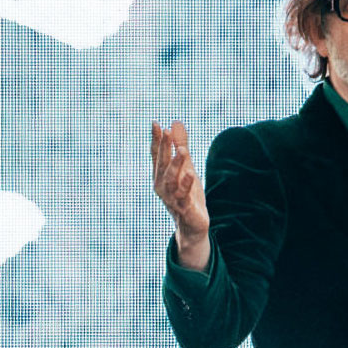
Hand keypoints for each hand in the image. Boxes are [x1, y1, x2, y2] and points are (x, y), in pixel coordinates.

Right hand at [151, 120, 210, 270]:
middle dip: (164, 148)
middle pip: (162, 165)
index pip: (157, 155)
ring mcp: (171, 198)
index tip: (156, 123)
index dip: (156, 140)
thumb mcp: (186, 166)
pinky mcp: (184, 208)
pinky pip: (183, 196)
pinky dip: (185, 185)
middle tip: (167, 131)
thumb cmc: (186, 194)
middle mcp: (162, 186)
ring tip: (183, 150)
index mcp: (161, 175)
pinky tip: (190, 173)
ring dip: (176, 165)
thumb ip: (181, 145)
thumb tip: (175, 122)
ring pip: (171, 180)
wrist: (191, 226)